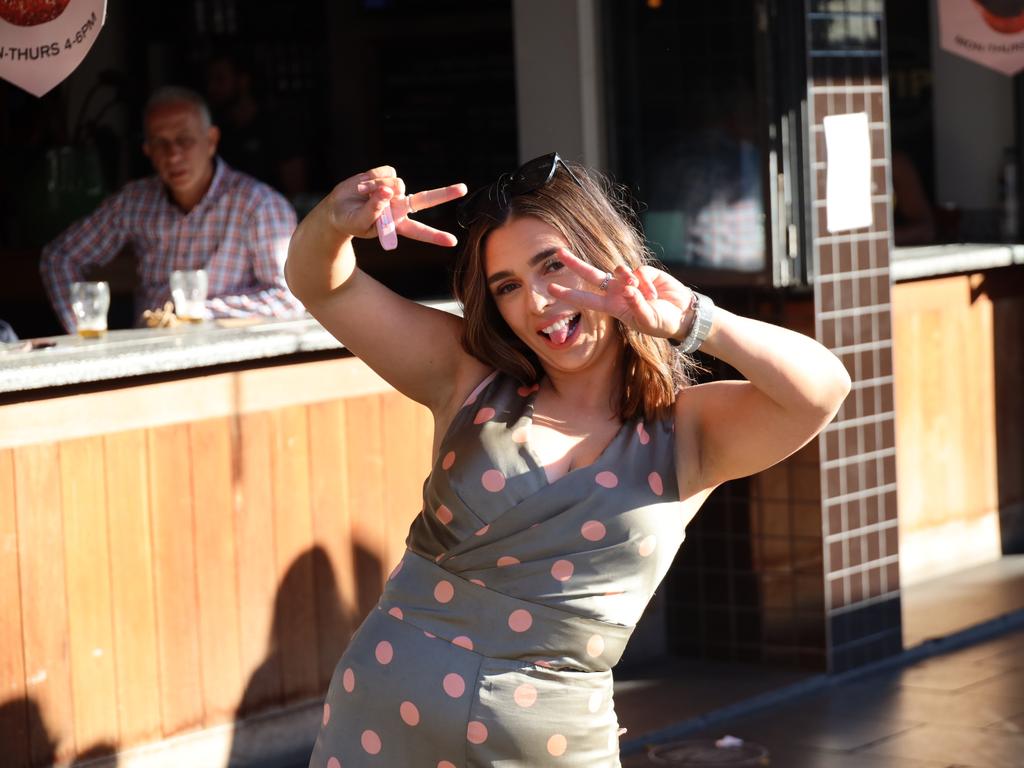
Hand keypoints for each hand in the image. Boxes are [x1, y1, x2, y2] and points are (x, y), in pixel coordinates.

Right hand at [327, 165, 466, 246]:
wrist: (337, 208)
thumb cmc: (349, 221)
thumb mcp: (359, 222)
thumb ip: (374, 209)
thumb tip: (389, 191)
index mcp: (397, 225)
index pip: (419, 231)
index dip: (435, 236)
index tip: (452, 242)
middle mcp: (400, 207)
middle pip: (426, 200)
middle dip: (444, 194)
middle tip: (463, 189)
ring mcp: (395, 190)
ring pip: (396, 183)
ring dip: (377, 188)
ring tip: (362, 195)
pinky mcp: (387, 175)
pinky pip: (384, 172)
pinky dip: (371, 178)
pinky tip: (364, 186)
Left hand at [547, 250, 693, 340]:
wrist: (681, 314)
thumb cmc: (661, 323)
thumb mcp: (647, 321)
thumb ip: (636, 306)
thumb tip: (628, 289)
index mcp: (612, 307)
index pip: (585, 299)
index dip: (568, 293)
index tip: (550, 288)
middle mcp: (617, 291)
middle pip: (591, 274)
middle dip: (575, 263)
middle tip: (558, 252)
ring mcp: (629, 280)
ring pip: (618, 270)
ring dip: (627, 279)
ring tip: (643, 294)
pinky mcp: (643, 271)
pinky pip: (638, 272)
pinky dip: (645, 282)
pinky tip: (654, 292)